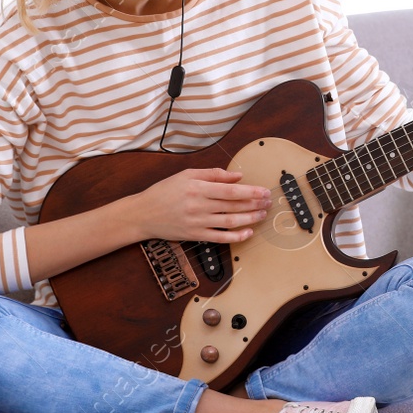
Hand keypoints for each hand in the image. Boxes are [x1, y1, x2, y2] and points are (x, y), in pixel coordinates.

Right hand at [117, 167, 270, 243]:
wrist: (143, 214)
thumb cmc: (165, 191)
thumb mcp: (187, 175)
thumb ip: (214, 174)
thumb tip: (237, 176)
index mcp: (198, 188)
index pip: (231, 191)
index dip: (251, 191)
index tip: (264, 191)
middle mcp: (199, 206)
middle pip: (234, 206)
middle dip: (255, 204)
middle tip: (268, 201)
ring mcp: (197, 222)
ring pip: (230, 222)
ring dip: (250, 219)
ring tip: (262, 214)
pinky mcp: (195, 236)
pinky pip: (220, 237)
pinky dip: (236, 236)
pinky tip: (248, 232)